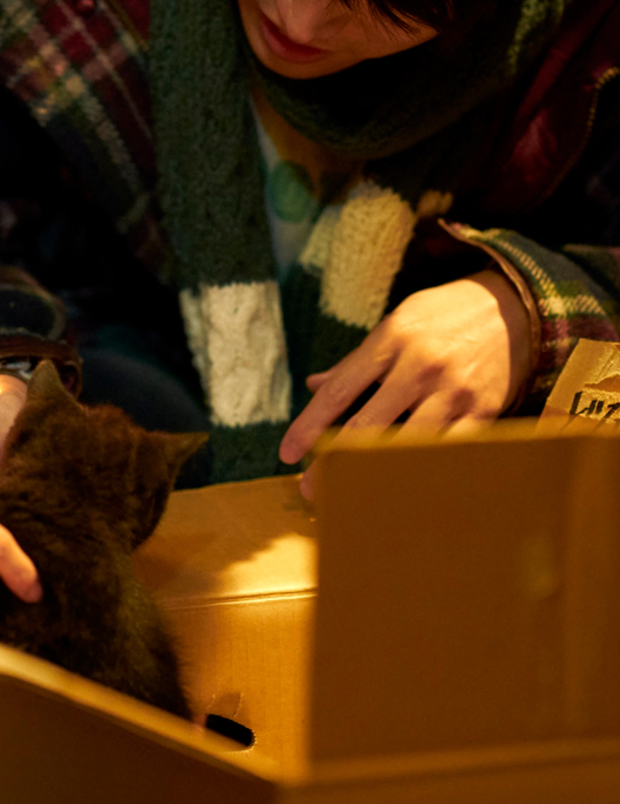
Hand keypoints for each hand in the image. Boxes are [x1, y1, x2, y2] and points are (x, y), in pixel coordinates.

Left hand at [280, 270, 533, 497]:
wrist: (514, 306)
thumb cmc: (442, 317)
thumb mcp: (396, 323)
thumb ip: (355, 361)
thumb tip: (313, 385)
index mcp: (390, 340)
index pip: (339, 390)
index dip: (309, 425)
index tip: (288, 452)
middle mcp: (420, 366)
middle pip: (368, 426)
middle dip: (335, 462)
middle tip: (310, 488)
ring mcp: (454, 391)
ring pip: (408, 446)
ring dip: (376, 475)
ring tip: (353, 497)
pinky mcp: (484, 411)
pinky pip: (449, 451)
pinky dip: (425, 473)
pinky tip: (404, 492)